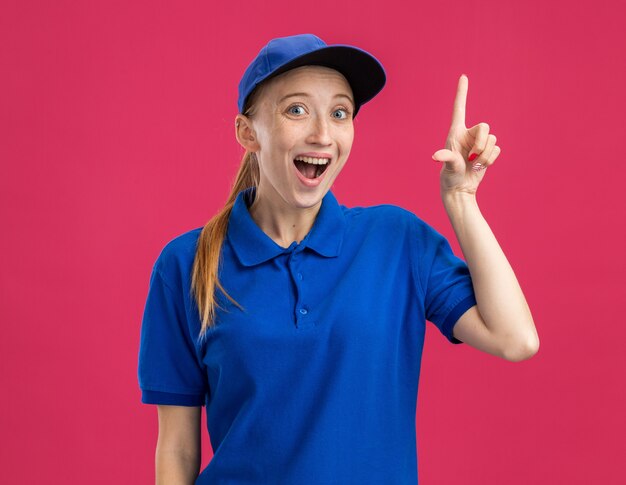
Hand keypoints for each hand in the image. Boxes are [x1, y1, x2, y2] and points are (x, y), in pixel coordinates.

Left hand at [431, 74, 500, 196]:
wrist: (460, 188)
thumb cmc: (450, 176)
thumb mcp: (447, 166)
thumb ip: (446, 158)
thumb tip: (436, 157)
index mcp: (456, 132)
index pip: (459, 108)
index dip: (462, 92)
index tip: (463, 76)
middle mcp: (468, 134)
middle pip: (485, 127)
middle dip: (482, 144)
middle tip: (472, 158)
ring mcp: (479, 143)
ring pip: (493, 140)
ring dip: (485, 155)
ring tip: (474, 165)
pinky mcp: (488, 151)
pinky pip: (497, 149)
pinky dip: (490, 160)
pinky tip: (480, 166)